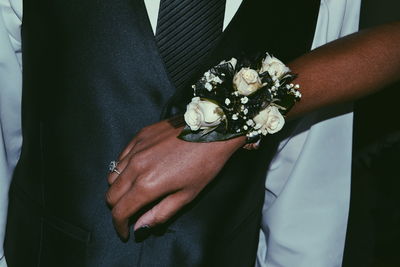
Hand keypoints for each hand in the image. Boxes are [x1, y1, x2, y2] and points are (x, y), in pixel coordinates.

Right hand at [106, 117, 244, 239]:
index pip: (120, 211)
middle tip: (130, 213)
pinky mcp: (140, 135)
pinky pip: (121, 156)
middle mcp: (136, 166)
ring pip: (113, 175)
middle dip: (117, 209)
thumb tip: (139, 228)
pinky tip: (137, 171)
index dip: (119, 226)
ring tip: (134, 192)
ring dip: (119, 189)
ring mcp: (136, 148)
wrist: (212, 129)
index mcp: (147, 185)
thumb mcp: (187, 195)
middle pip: (111, 194)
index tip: (125, 232)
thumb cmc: (205, 164)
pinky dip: (123, 168)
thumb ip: (160, 213)